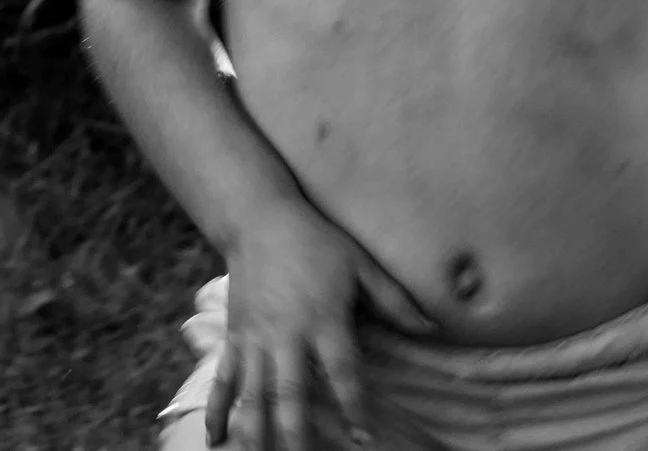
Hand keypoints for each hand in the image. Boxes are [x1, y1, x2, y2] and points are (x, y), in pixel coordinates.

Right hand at [208, 204, 437, 450]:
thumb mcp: (361, 264)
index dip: (354, 406)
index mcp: (323, 319)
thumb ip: (394, 300)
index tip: (363, 437)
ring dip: (256, 430)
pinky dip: (218, 410)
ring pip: (254, 393)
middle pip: (290, 393)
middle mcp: (287, 334)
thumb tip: (432, 328)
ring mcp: (255, 338)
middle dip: (297, 433)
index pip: (342, 372)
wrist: (259, 219)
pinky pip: (224, 379)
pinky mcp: (234, 337)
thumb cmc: (316, 241)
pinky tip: (215, 439)